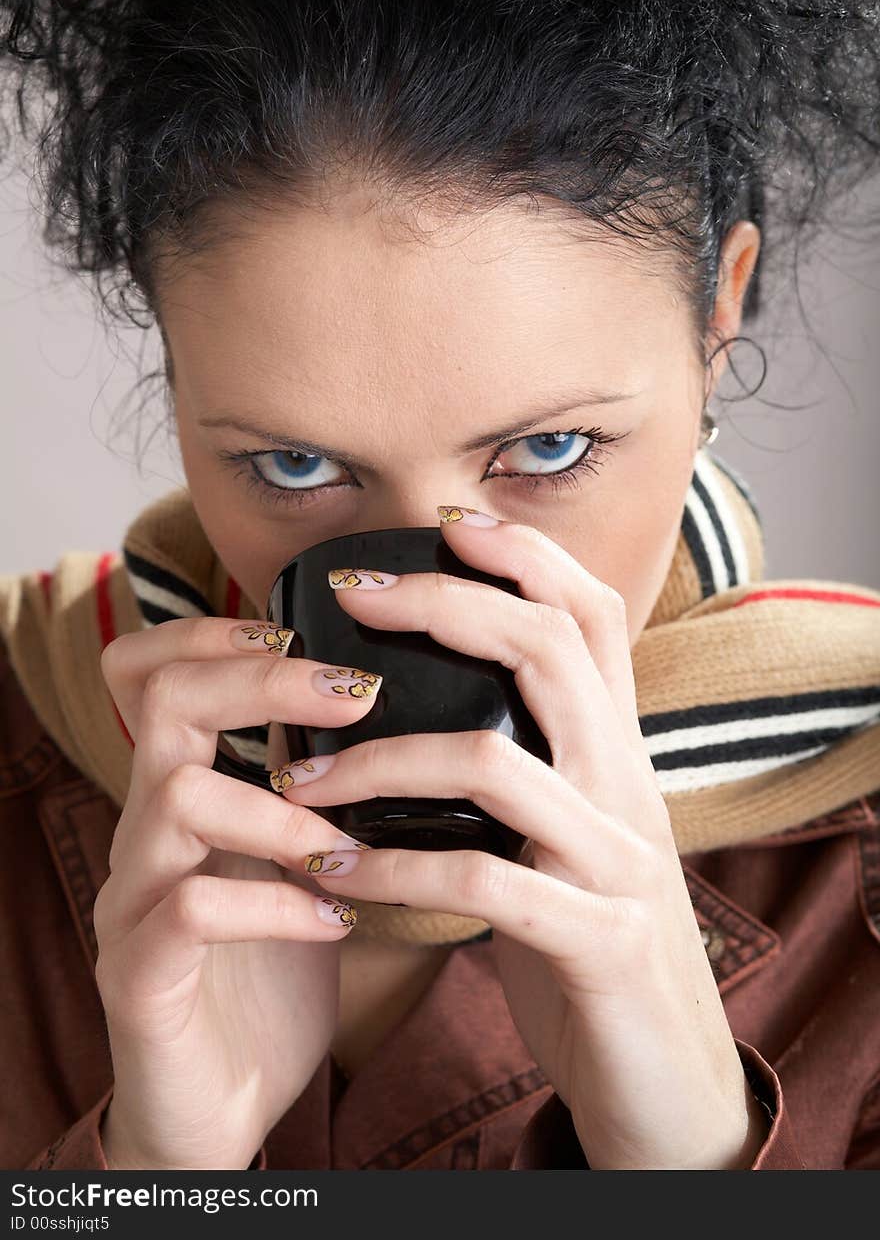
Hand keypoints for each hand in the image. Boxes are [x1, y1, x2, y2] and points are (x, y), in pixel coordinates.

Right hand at [93, 619, 381, 1168]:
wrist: (220, 1107)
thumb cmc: (271, 971)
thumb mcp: (300, 861)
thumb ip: (319, 791)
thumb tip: (404, 715)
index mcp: (182, 793)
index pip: (156, 670)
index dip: (216, 632)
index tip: (302, 633)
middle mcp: (144, 831)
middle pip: (168, 700)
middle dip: (266, 681)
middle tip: (356, 693)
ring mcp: (131, 900)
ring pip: (176, 795)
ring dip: (281, 808)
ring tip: (345, 843)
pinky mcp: (137, 975)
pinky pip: (188, 911)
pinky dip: (274, 903)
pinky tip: (335, 919)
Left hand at [284, 507, 768, 1169]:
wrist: (664, 1070)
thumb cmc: (586, 936)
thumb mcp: (565, 833)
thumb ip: (523, 767)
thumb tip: (422, 711)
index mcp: (618, 752)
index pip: (591, 617)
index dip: (526, 555)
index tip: (445, 524)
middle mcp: (626, 788)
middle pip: (547, 652)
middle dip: (445, 606)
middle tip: (353, 595)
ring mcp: (617, 862)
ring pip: (496, 765)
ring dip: (379, 760)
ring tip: (299, 777)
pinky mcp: (595, 940)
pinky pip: (482, 885)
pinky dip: (396, 871)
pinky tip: (337, 872)